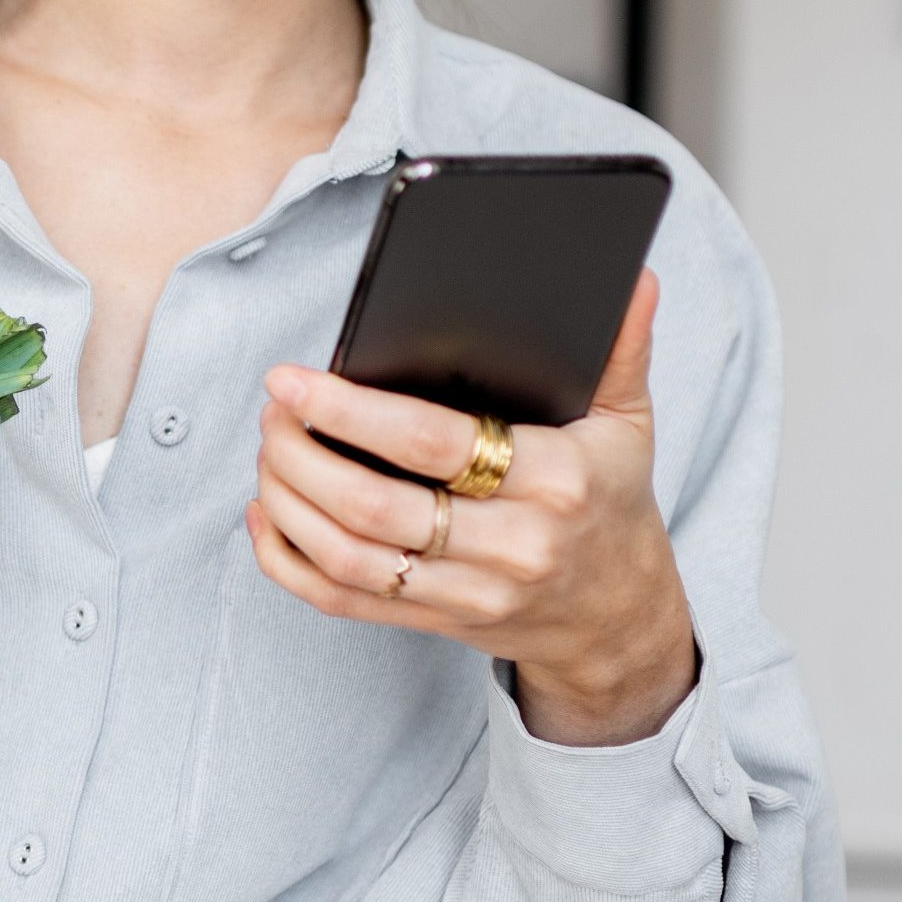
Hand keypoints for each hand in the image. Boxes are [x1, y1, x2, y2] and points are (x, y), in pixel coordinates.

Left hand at [246, 273, 697, 745]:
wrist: (619, 616)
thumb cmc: (610, 501)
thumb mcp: (628, 424)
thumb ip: (623, 348)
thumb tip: (633, 277)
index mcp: (554, 481)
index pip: (433, 444)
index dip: (350, 410)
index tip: (293, 379)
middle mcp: (510, 546)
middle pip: (374, 505)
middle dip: (303, 452)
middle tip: (274, 411)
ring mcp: (469, 593)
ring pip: (349, 557)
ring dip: (288, 502)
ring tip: (269, 452)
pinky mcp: (436, 624)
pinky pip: (343, 601)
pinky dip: (288, 562)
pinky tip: (268, 517)